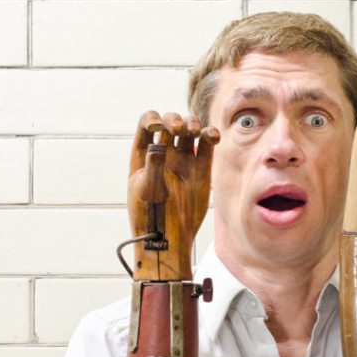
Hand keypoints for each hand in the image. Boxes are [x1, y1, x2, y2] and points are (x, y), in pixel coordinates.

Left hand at [128, 110, 218, 280]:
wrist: (171, 237)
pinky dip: (210, 135)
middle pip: (169, 122)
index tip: (159, 128)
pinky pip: (206, 144)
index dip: (152, 119)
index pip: (146, 124)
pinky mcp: (201, 167)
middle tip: (178, 131)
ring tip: (195, 132)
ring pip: (189, 129)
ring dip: (192, 123)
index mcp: (143, 154)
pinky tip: (213, 137)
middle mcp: (163, 152)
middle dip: (174, 120)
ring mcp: (182, 158)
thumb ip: (152, 167)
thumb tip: (156, 145)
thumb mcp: (148, 192)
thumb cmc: (151, 217)